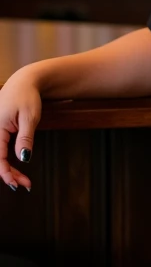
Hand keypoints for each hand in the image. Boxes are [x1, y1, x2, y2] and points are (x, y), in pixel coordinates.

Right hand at [0, 70, 41, 191]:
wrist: (24, 81)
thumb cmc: (28, 96)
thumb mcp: (30, 117)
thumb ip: (25, 138)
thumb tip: (23, 158)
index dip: (5, 173)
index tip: (16, 184)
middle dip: (10, 174)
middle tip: (26, 185)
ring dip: (9, 169)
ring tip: (24, 181)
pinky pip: (0, 150)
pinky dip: (8, 160)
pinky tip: (17, 169)